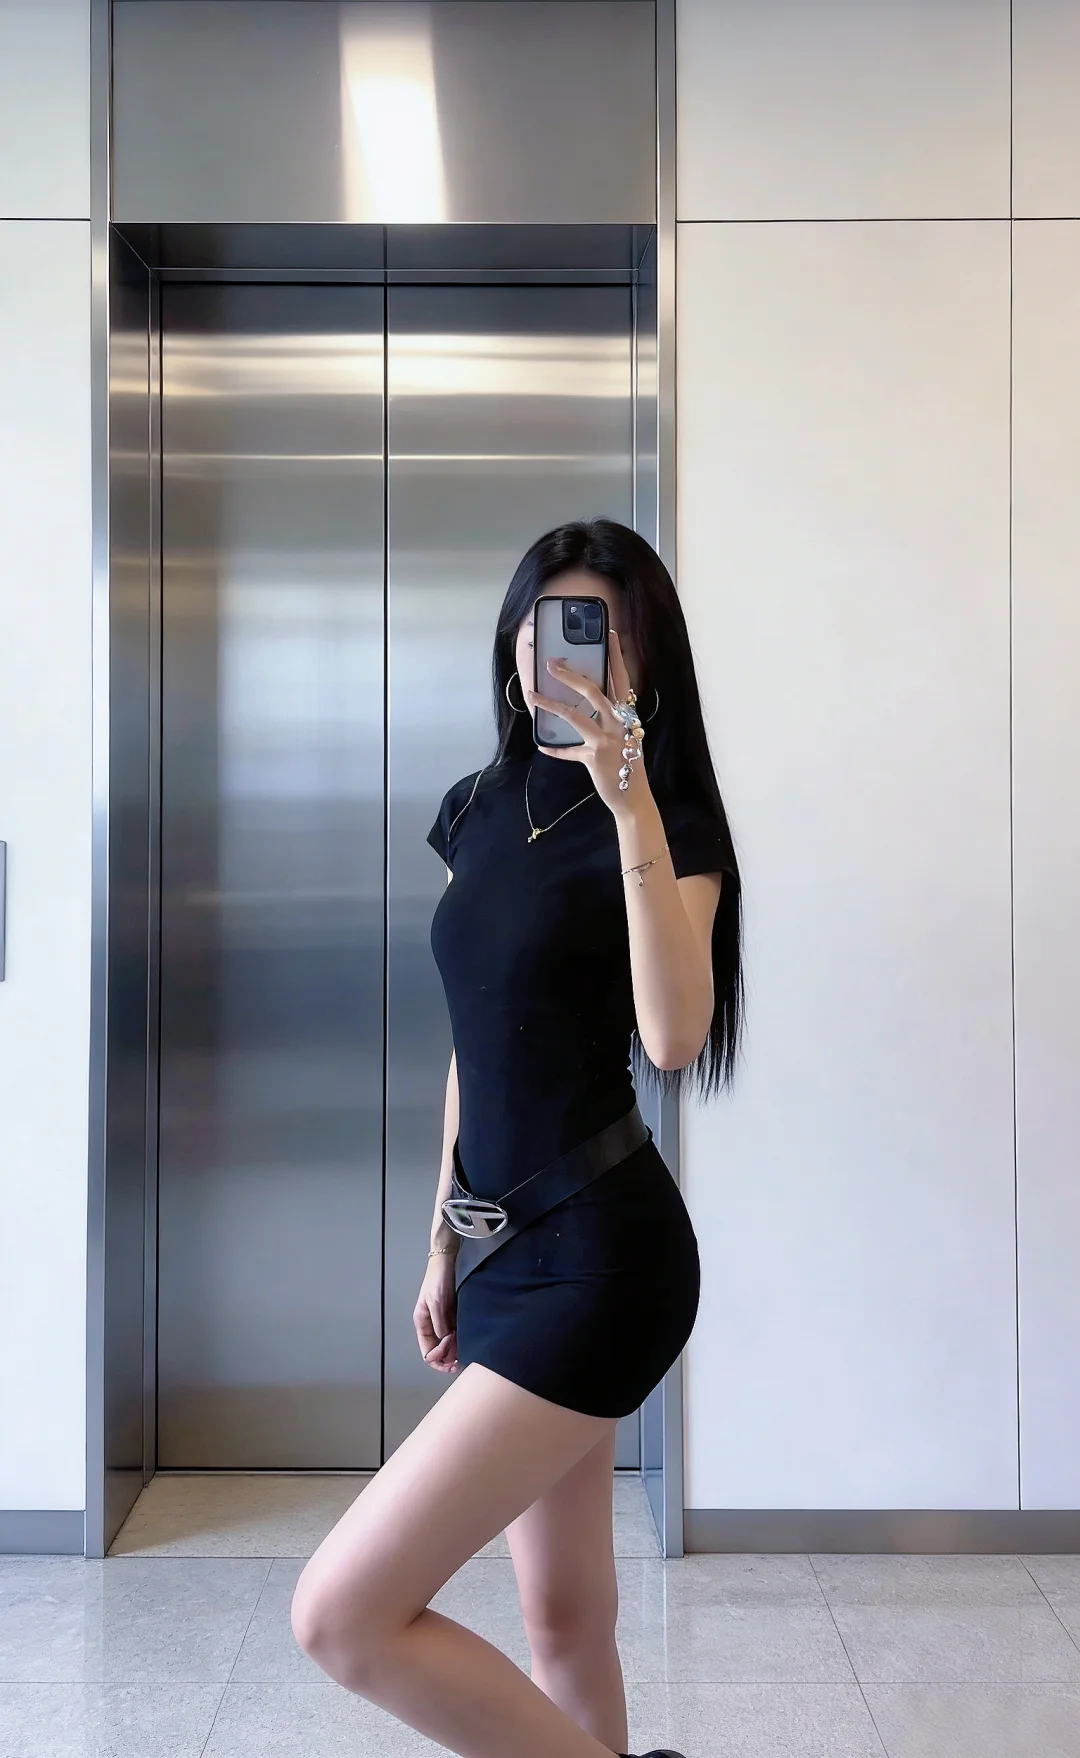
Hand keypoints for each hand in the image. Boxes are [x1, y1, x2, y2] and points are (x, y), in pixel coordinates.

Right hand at [413, 1255, 458, 1373]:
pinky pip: (456, 1335)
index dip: (439, 1358)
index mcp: (422, 1324)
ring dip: (455, 1352)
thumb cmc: (438, 1279)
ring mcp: (443, 1321)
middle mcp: (432, 1326)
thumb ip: (439, 1323)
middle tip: (460, 1361)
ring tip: (465, 1353)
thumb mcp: (436, 1302)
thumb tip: (445, 1342)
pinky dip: (460, 1341)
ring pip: (448, 1346)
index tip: (451, 1354)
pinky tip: (468, 1342)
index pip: (427, 1353)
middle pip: (437, 1352)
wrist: (447, 1262)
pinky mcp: (453, 1316)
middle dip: (447, 1359)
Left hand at [525, 629, 646, 817]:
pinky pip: (569, 751)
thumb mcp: (625, 736)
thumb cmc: (628, 764)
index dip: (616, 657)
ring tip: (533, 695)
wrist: (634, 798)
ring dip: (551, 705)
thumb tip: (592, 702)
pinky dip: (555, 750)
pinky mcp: (594, 758)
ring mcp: (606, 740)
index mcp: (627, 714)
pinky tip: (542, 746)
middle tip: (551, 663)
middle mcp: (619, 723)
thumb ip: (611, 718)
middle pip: (594, 691)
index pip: (621, 679)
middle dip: (570, 675)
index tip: (609, 634)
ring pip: (575, 716)